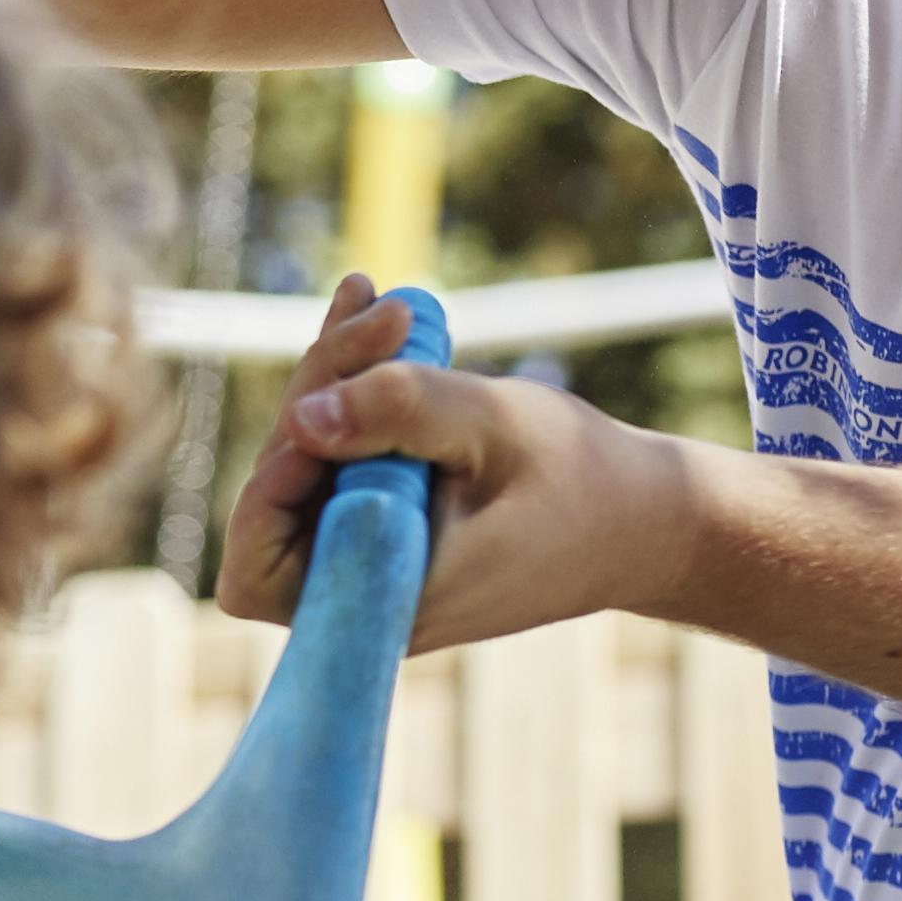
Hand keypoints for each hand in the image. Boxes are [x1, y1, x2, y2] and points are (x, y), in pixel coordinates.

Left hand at [216, 276, 693, 650]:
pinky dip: (354, 388)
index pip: (257, 572)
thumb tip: (304, 415)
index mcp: (385, 596)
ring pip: (308, 463)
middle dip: (316, 398)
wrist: (643, 521)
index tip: (316, 421)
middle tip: (384, 319)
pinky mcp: (387, 518)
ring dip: (334, 380)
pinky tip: (373, 313)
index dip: (263, 496)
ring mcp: (372, 554)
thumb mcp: (495, 427)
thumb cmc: (581, 481)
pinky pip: (344, 453)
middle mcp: (364, 588)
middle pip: (278, 495)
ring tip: (381, 304)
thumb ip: (401, 412)